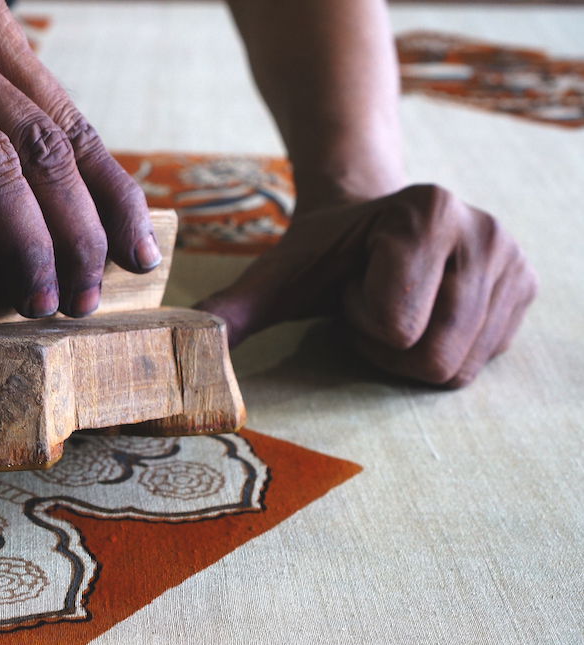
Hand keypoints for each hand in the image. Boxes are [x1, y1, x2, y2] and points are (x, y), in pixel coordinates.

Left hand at [197, 184, 538, 387]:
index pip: (395, 327)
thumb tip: (180, 346)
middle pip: (434, 358)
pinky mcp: (528, 286)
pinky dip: (446, 350)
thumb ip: (234, 309)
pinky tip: (427, 313)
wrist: (374, 213)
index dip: (361, 321)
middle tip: (374, 307)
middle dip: (389, 347)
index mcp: (428, 213)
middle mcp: (485, 230)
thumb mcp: (278, 274)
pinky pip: (484, 361)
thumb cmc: (324, 250)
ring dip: (414, 352)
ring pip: (459, 367)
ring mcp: (513, 259)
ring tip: (399, 308)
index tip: (352, 287)